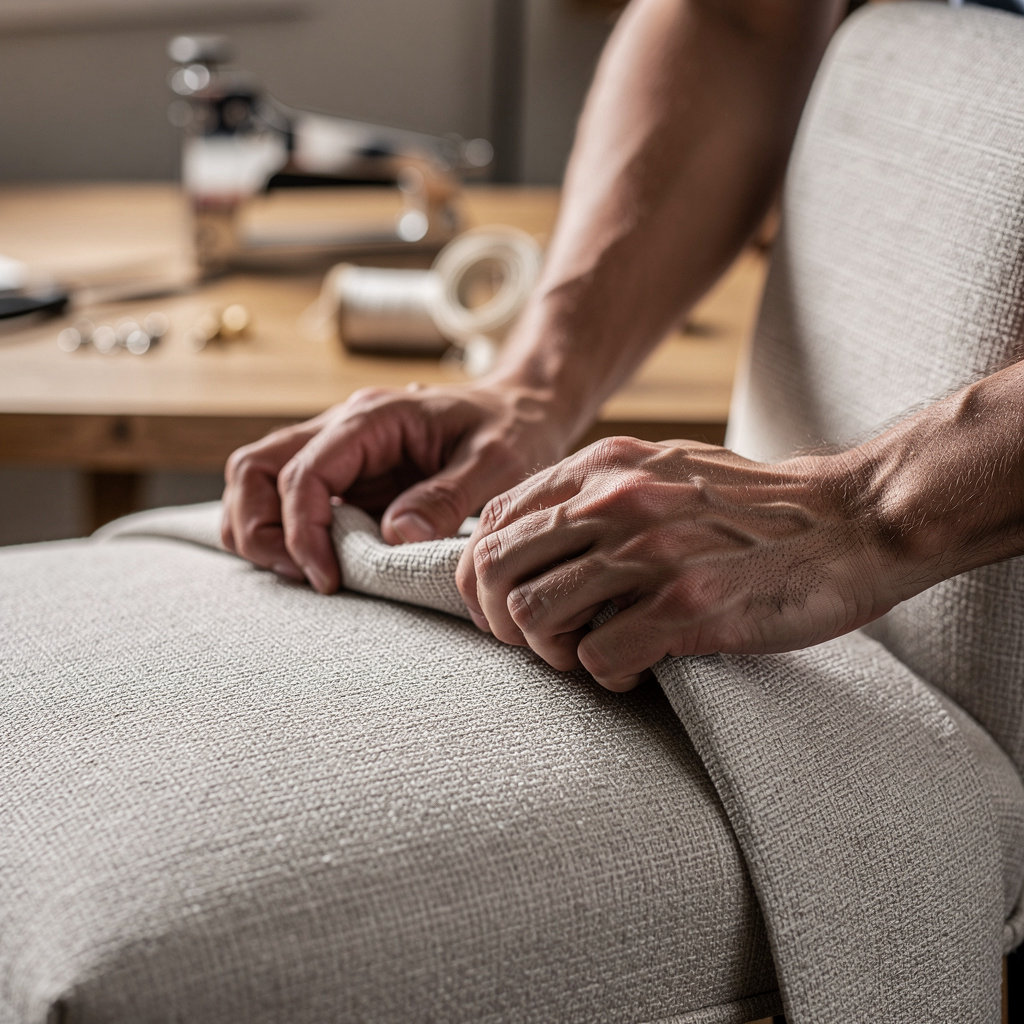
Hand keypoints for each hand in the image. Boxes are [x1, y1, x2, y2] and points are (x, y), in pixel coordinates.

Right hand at [222, 382, 563, 592]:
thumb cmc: (513, 431)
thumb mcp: (498, 463)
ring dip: (261, 530)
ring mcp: (338, 450)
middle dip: (258, 527)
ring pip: (258, 481)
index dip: (303, 530)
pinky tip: (319, 562)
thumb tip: (395, 536)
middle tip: (302, 576)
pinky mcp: (345, 475)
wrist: (523, 410)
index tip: (327, 579)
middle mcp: (342, 428)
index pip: (304, 472)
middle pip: (254, 468)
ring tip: (306, 573)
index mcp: (373, 418)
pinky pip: (288, 498)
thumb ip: (447, 497)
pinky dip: (285, 532)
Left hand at [456, 436, 896, 690]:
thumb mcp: (663, 470)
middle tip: (535, 643)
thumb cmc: (751, 508)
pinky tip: (634, 672)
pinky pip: (597, 658)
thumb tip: (520, 532)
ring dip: (550, 653)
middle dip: (500, 620)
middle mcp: (616, 500)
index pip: (493, 521)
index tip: (503, 608)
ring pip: (534, 615)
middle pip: (496, 570)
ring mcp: (650, 552)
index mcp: (604, 466)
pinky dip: (604, 678)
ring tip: (586, 658)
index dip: (481, 576)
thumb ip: (593, 491)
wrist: (849, 521)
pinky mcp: (686, 606)